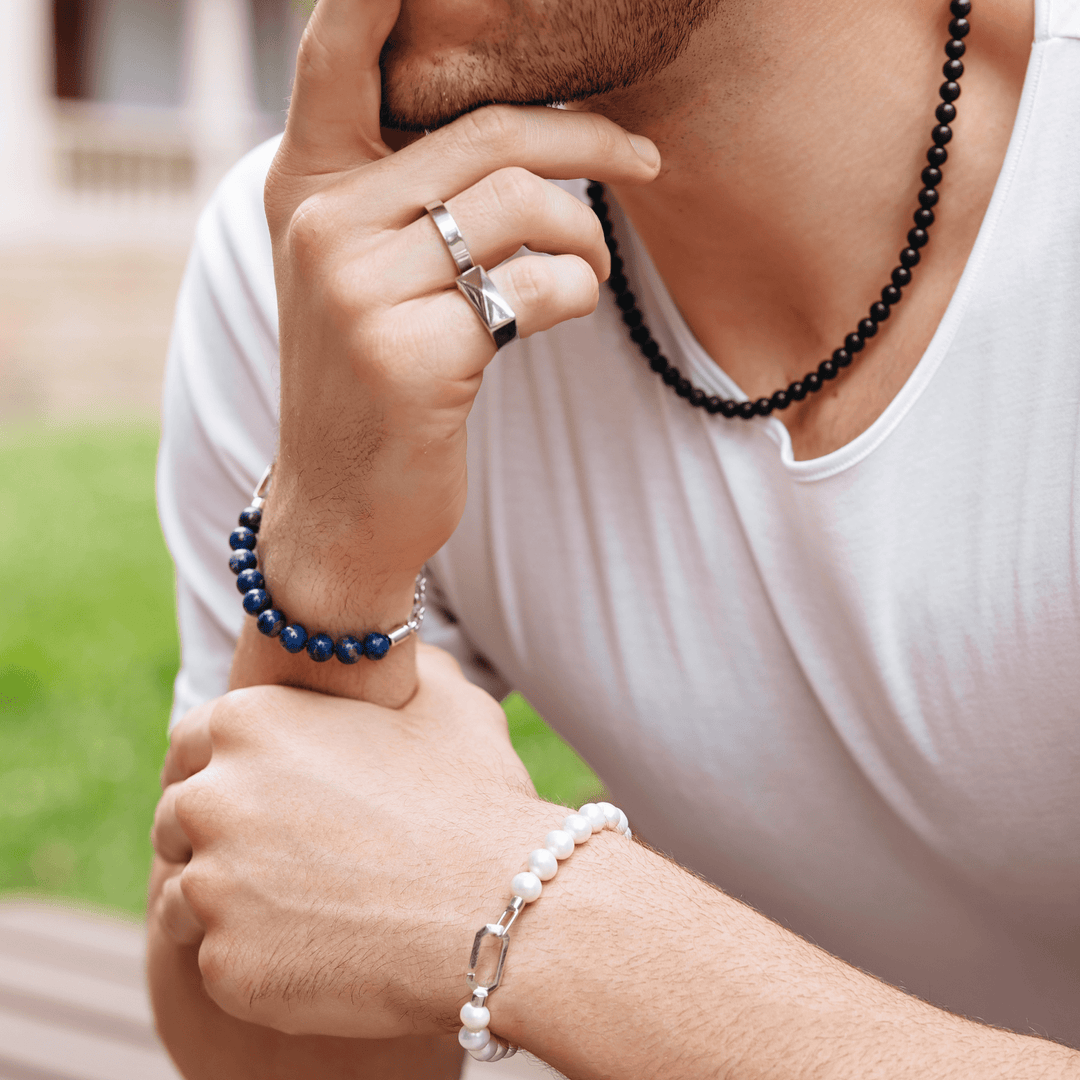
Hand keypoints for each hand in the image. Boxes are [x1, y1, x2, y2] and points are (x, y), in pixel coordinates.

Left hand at [150, 644, 557, 1037]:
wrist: (497, 910)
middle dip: (219, 835)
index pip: (191, 743)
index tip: (249, 794)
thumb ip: (396, 663)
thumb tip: (384, 651)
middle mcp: (212, 796)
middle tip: (282, 858)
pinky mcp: (222, 964)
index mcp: (250, 722)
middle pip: (178, 818)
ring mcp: (211, 884)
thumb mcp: (445, 701)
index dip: (220, 768)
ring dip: (229, 901)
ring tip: (303, 909)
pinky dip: (254, 960)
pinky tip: (317, 951)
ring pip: (185, 895)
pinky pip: (215, 961)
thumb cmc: (473, 798)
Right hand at [260, 0, 660, 628]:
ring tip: (587, 271)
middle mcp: (321, 225)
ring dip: (585, 237)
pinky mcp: (411, 357)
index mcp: (306, 189)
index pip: (337, 54)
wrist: (342, 504)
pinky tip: (568, 312)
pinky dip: (578, 296)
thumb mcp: (364, 274)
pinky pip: (537, 289)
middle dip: (588, 143)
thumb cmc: (373, 381)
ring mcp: (358, 291)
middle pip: (488, 135)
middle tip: (644, 160)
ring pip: (523, 208)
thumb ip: (407, 195)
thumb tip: (528, 138)